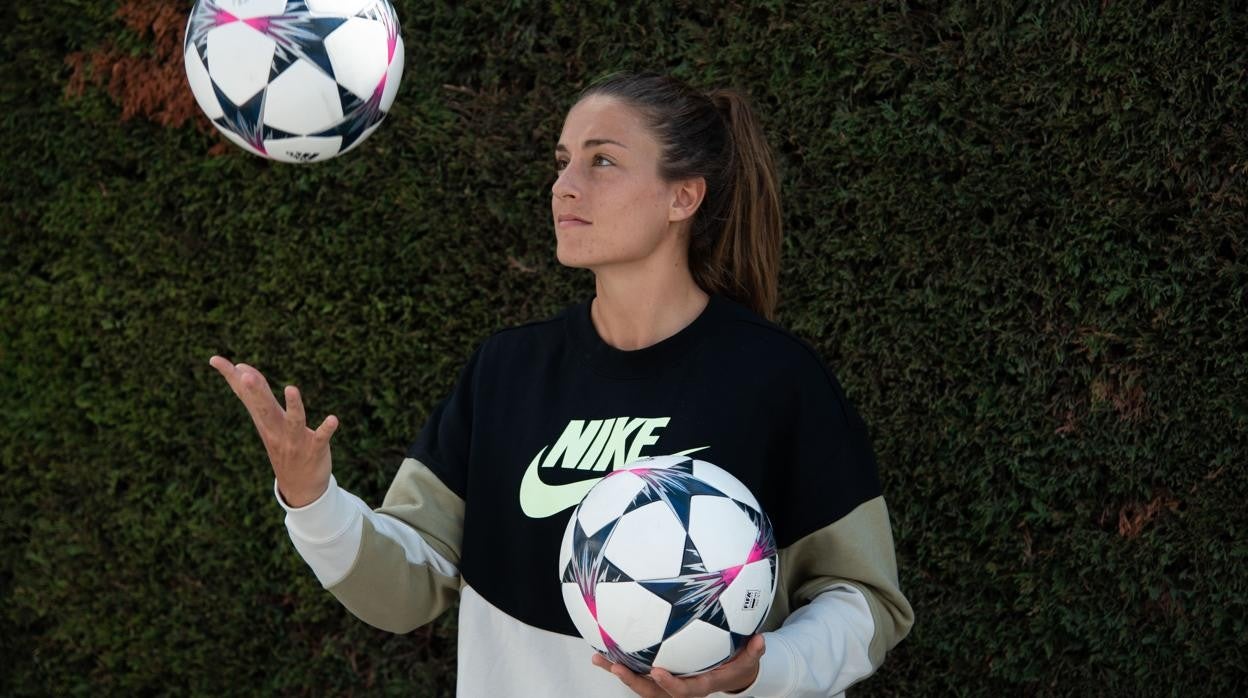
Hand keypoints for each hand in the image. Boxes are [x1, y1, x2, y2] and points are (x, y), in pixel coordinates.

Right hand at [209, 355, 338, 506]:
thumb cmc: (283, 446)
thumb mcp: (266, 421)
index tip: (214, 359)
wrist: (300, 488)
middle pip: (264, 408)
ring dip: (293, 406)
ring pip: (293, 421)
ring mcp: (295, 440)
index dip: (231, 377)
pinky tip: (333, 419)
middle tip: (244, 374)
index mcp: (264, 420)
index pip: (245, 395)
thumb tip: (241, 367)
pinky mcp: (315, 449)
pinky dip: (326, 429)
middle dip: (256, 391)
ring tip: (291, 388)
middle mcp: (276, 430)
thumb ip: (256, 395)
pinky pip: (321, 438)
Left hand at [592, 634, 764, 696]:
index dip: (670, 685)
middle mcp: (678, 688)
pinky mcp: (657, 675)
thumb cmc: (737, 664)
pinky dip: (620, 662)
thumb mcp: (748, 660)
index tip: (657, 671)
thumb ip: (753, 651)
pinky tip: (603, 649)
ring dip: (620, 672)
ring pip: (640, 684)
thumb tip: (761, 639)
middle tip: (616, 667)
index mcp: (700, 686)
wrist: (727, 674)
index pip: (684, 691)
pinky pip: (638, 671)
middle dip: (634, 682)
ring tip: (600, 658)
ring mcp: (666, 683)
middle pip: (653, 692)